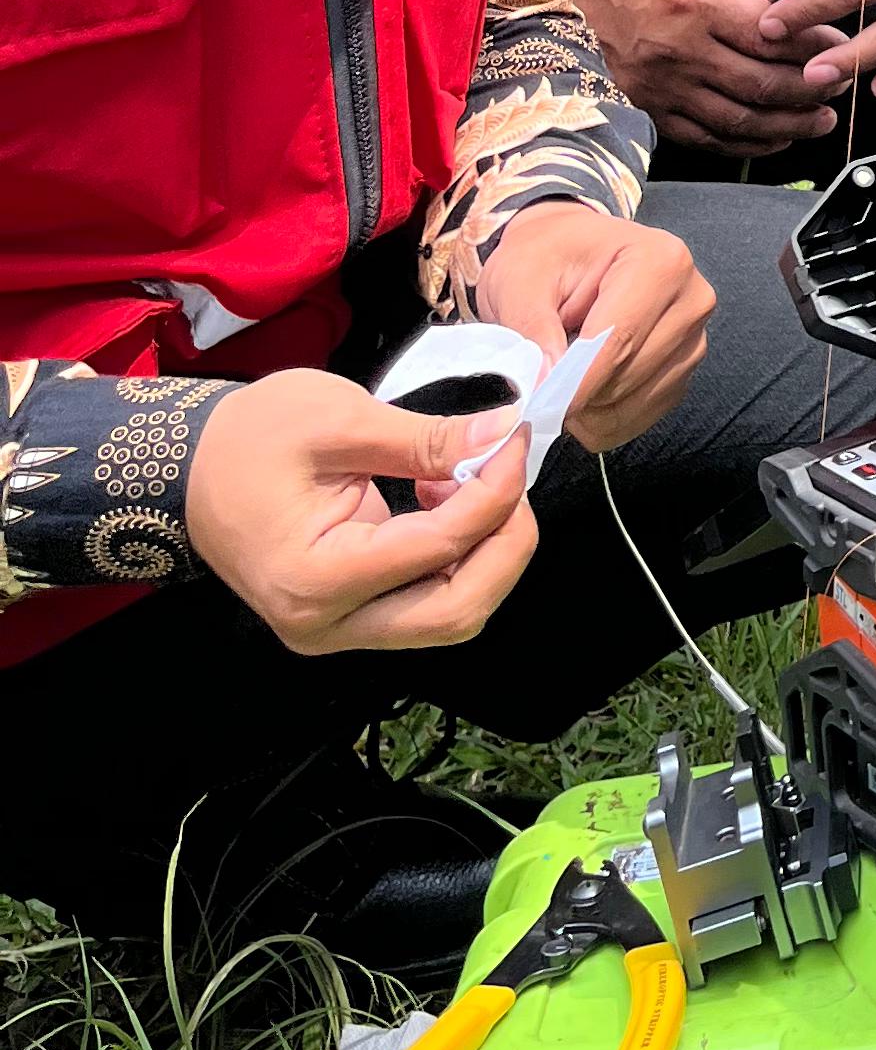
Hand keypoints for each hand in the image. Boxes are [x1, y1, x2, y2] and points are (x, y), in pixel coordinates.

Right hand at [188, 371, 536, 653]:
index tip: (514, 438)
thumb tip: (502, 435)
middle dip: (505, 540)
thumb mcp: (337, 418)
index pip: (437, 550)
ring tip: (472, 481)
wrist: (188, 470)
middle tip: (509, 470)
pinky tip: (447, 500)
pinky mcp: (351, 619)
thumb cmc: (248, 439)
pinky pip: (428, 603)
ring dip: (487, 551)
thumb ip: (425, 438)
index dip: (494, 493)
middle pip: (456, 612)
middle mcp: (327, 626)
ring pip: (450, 617)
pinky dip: (460, 557)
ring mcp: (338, 631)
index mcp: (315, 579)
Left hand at [475, 205, 711, 450]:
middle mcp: (691, 300)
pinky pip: (642, 416)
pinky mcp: (685, 370)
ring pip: (635, 401)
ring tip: (559, 376)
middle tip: (538, 381)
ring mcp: (695, 338)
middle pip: (628, 374)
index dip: (576, 381)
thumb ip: (531, 329)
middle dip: (578, 392)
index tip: (539, 405)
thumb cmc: (548, 258)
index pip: (619, 338)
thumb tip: (543, 385)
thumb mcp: (522, 279)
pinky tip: (582, 389)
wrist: (570, 251)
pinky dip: (604, 417)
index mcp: (660, 261)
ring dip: (590, 407)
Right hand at [579, 0, 831, 155]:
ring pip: (739, 120)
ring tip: (819, 120)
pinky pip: (705, 138)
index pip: (773, 35)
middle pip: (762, 83)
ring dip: (788, 125)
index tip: (841, 45)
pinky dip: (745, 144)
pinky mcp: (645, 108)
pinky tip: (773, 139)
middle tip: (840, 85)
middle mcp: (679, 51)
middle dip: (812, 89)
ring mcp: (660, 86)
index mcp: (696, 2)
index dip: (815, 46)